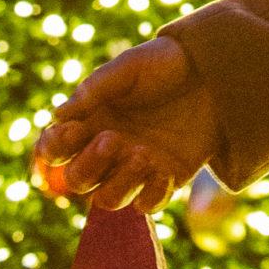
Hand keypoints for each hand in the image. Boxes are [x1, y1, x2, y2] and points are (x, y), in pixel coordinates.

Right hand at [30, 34, 219, 213]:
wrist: (215, 70)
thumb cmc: (166, 63)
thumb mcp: (130, 66)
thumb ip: (96, 88)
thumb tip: (58, 115)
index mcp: (90, 121)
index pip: (54, 151)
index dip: (53, 150)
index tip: (72, 132)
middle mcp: (107, 150)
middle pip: (77, 181)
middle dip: (88, 166)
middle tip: (113, 139)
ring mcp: (134, 167)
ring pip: (107, 200)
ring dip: (119, 183)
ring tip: (144, 153)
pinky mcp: (164, 178)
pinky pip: (147, 205)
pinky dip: (151, 195)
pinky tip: (163, 171)